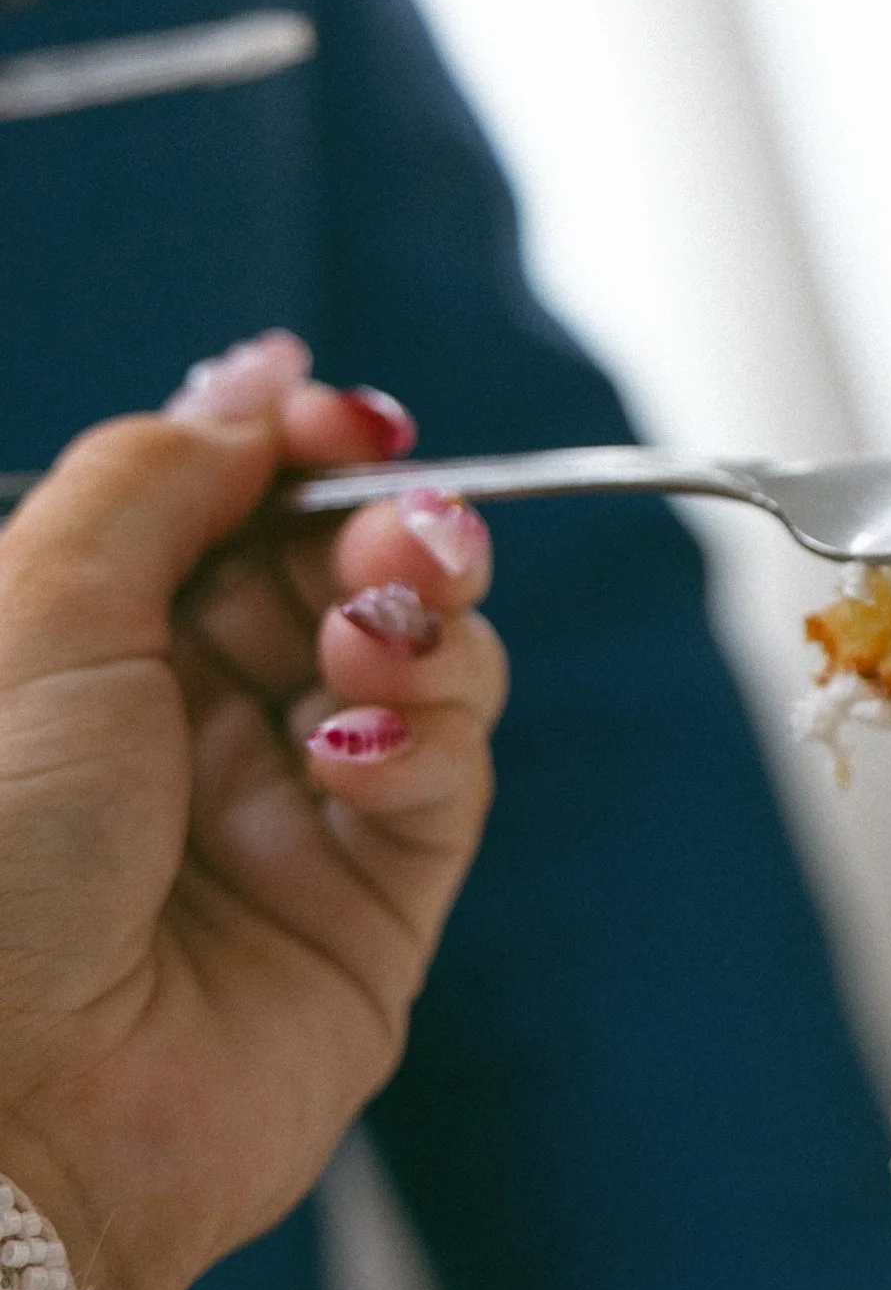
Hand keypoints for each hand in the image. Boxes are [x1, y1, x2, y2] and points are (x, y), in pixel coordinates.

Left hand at [0, 331, 506, 1289]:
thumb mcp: (35, 603)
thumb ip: (162, 472)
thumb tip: (262, 377)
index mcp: (92, 643)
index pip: (239, 504)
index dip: (307, 449)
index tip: (349, 423)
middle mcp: (190, 723)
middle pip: (348, 567)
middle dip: (389, 528)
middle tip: (396, 534)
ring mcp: (286, 818)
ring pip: (428, 662)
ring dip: (422, 623)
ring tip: (370, 640)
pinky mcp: (371, 912)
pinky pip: (449, 781)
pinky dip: (428, 736)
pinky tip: (360, 746)